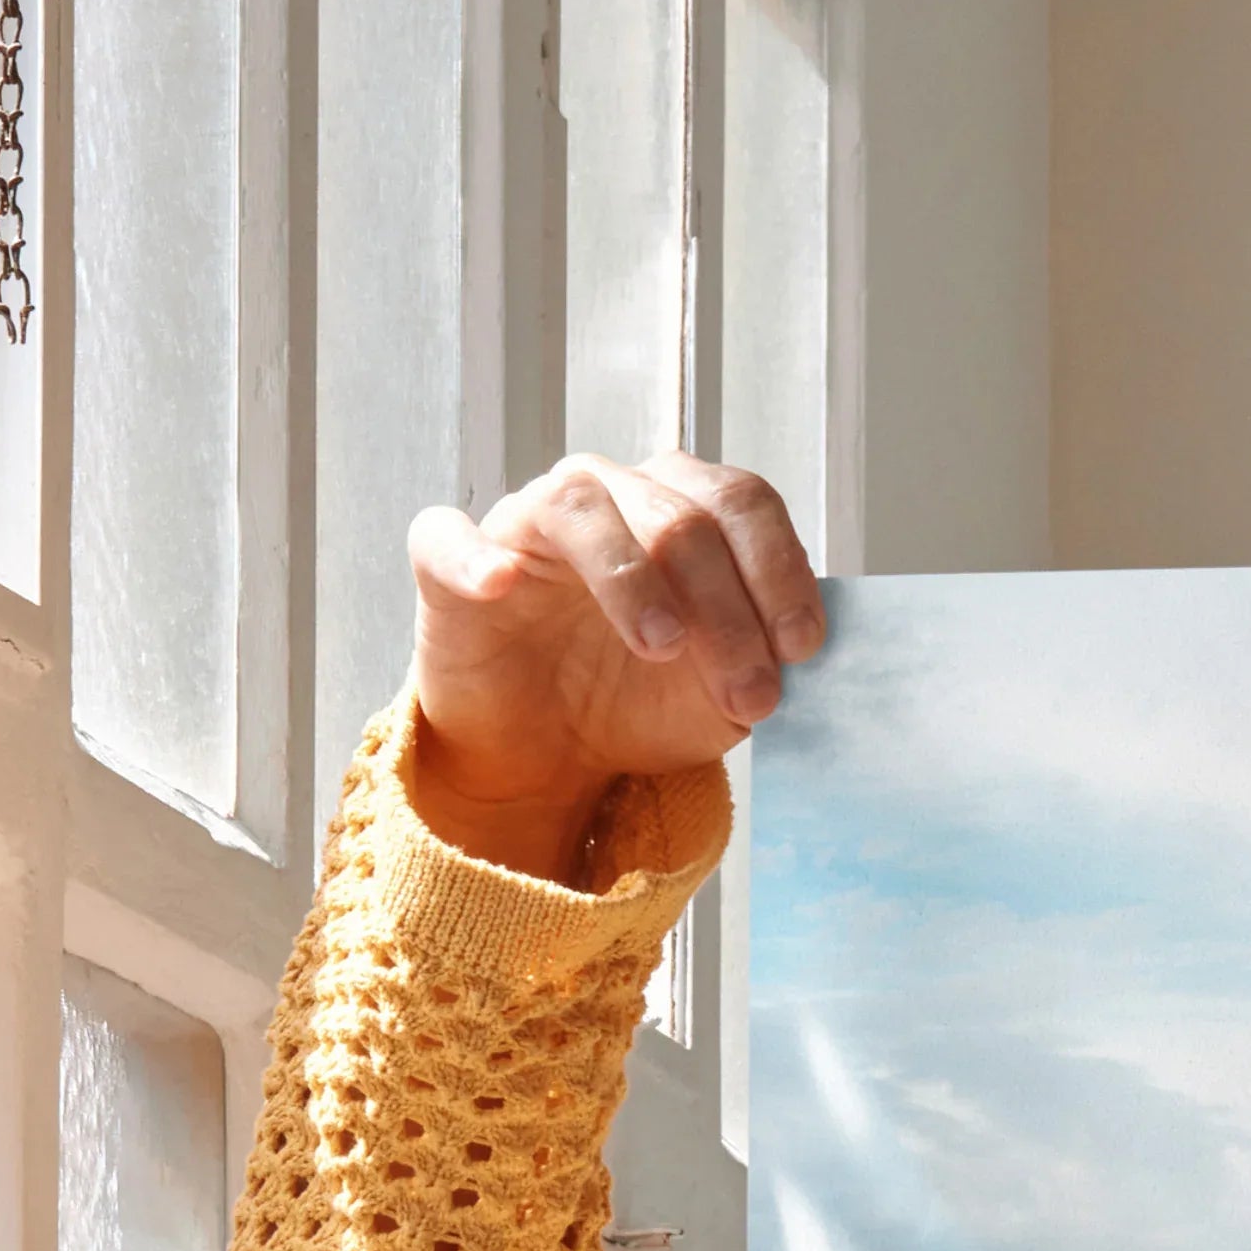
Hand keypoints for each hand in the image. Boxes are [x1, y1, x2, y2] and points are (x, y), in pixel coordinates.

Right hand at [402, 454, 822, 881]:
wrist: (550, 753)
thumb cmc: (638, 702)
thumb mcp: (722, 695)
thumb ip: (763, 661)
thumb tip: (799, 651)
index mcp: (682, 511)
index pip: (741, 503)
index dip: (779, 569)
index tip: (801, 647)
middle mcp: (609, 497)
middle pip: (678, 516)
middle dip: (727, 609)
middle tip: (750, 693)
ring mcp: (527, 523)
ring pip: (581, 507)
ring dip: (632, 578)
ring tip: (663, 647)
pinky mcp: (451, 564)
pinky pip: (448, 538)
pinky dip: (474, 556)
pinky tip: (501, 585)